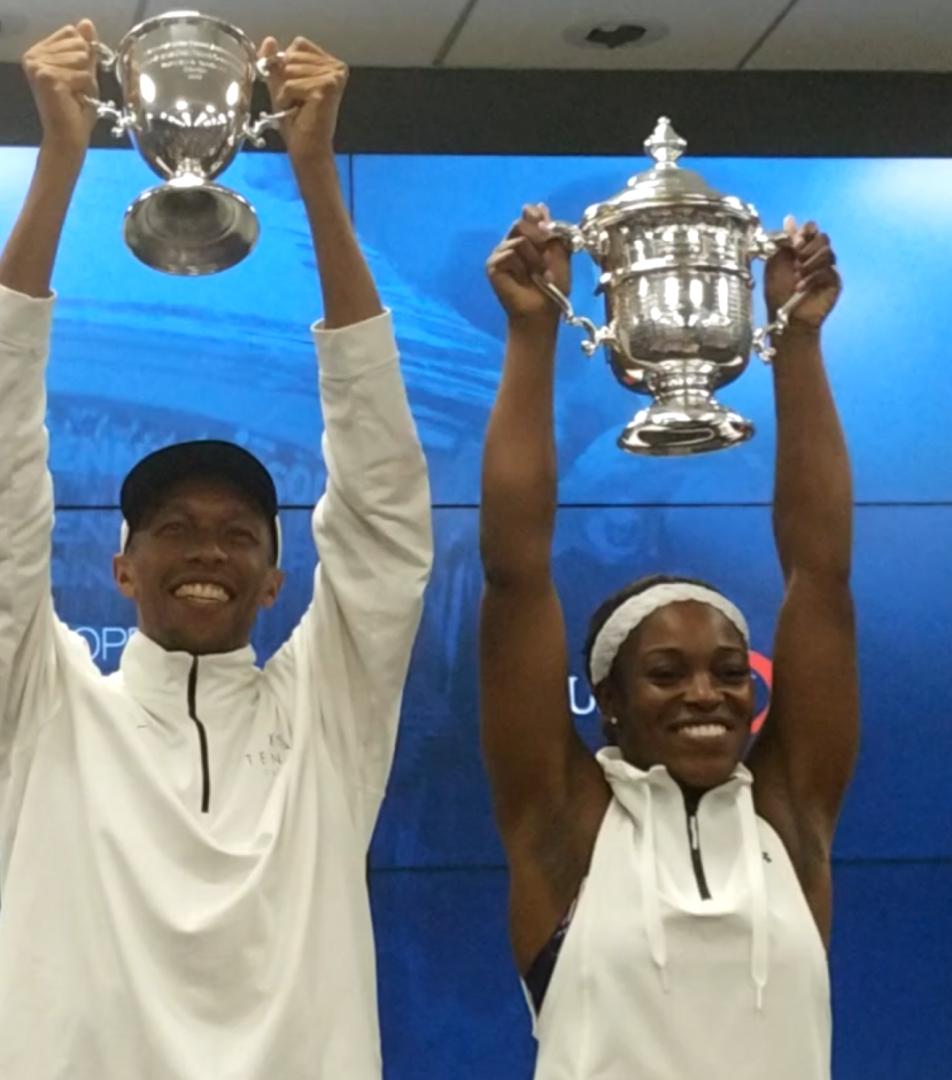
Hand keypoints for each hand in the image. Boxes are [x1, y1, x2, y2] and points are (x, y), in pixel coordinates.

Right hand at [22, 20, 98, 156]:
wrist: (68, 137)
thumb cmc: (76, 109)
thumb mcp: (84, 73)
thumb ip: (86, 49)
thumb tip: (86, 23)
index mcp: (39, 51)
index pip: (71, 33)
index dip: (82, 56)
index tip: (74, 78)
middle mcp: (33, 55)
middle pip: (78, 44)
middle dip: (84, 69)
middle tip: (74, 90)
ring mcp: (37, 65)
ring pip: (81, 58)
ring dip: (84, 80)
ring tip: (72, 95)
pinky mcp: (47, 76)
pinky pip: (82, 74)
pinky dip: (84, 89)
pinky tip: (71, 99)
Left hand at [259, 36, 346, 165]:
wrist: (308, 150)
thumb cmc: (297, 122)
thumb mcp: (281, 84)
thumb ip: (274, 61)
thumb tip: (269, 40)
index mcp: (330, 63)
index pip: (298, 45)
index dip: (286, 64)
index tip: (294, 89)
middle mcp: (337, 66)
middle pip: (292, 55)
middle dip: (285, 80)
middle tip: (298, 102)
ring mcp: (334, 76)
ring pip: (289, 69)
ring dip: (286, 92)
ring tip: (299, 107)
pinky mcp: (327, 87)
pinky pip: (290, 84)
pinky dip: (288, 100)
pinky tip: (300, 111)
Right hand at [486, 205, 571, 324]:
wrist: (541, 311)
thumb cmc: (552, 288)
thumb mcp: (560, 255)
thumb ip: (552, 231)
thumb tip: (540, 206)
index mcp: (527, 238)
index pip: (528, 214)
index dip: (537, 217)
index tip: (548, 229)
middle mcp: (511, 242)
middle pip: (520, 222)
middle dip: (538, 241)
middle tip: (547, 261)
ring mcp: (499, 253)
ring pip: (518, 239)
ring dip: (533, 259)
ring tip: (537, 275)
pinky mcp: (492, 265)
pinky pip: (508, 253)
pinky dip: (520, 267)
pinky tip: (522, 280)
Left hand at [764, 217, 841, 331]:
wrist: (787, 317)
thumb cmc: (778, 292)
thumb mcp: (775, 264)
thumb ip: (783, 242)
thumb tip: (790, 218)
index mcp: (801, 248)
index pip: (812, 228)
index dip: (806, 232)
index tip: (795, 243)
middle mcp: (816, 255)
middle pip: (823, 237)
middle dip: (808, 248)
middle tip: (796, 261)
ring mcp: (827, 267)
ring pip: (828, 252)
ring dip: (809, 264)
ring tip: (797, 277)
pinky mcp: (834, 280)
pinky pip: (830, 270)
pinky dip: (813, 277)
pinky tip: (802, 287)